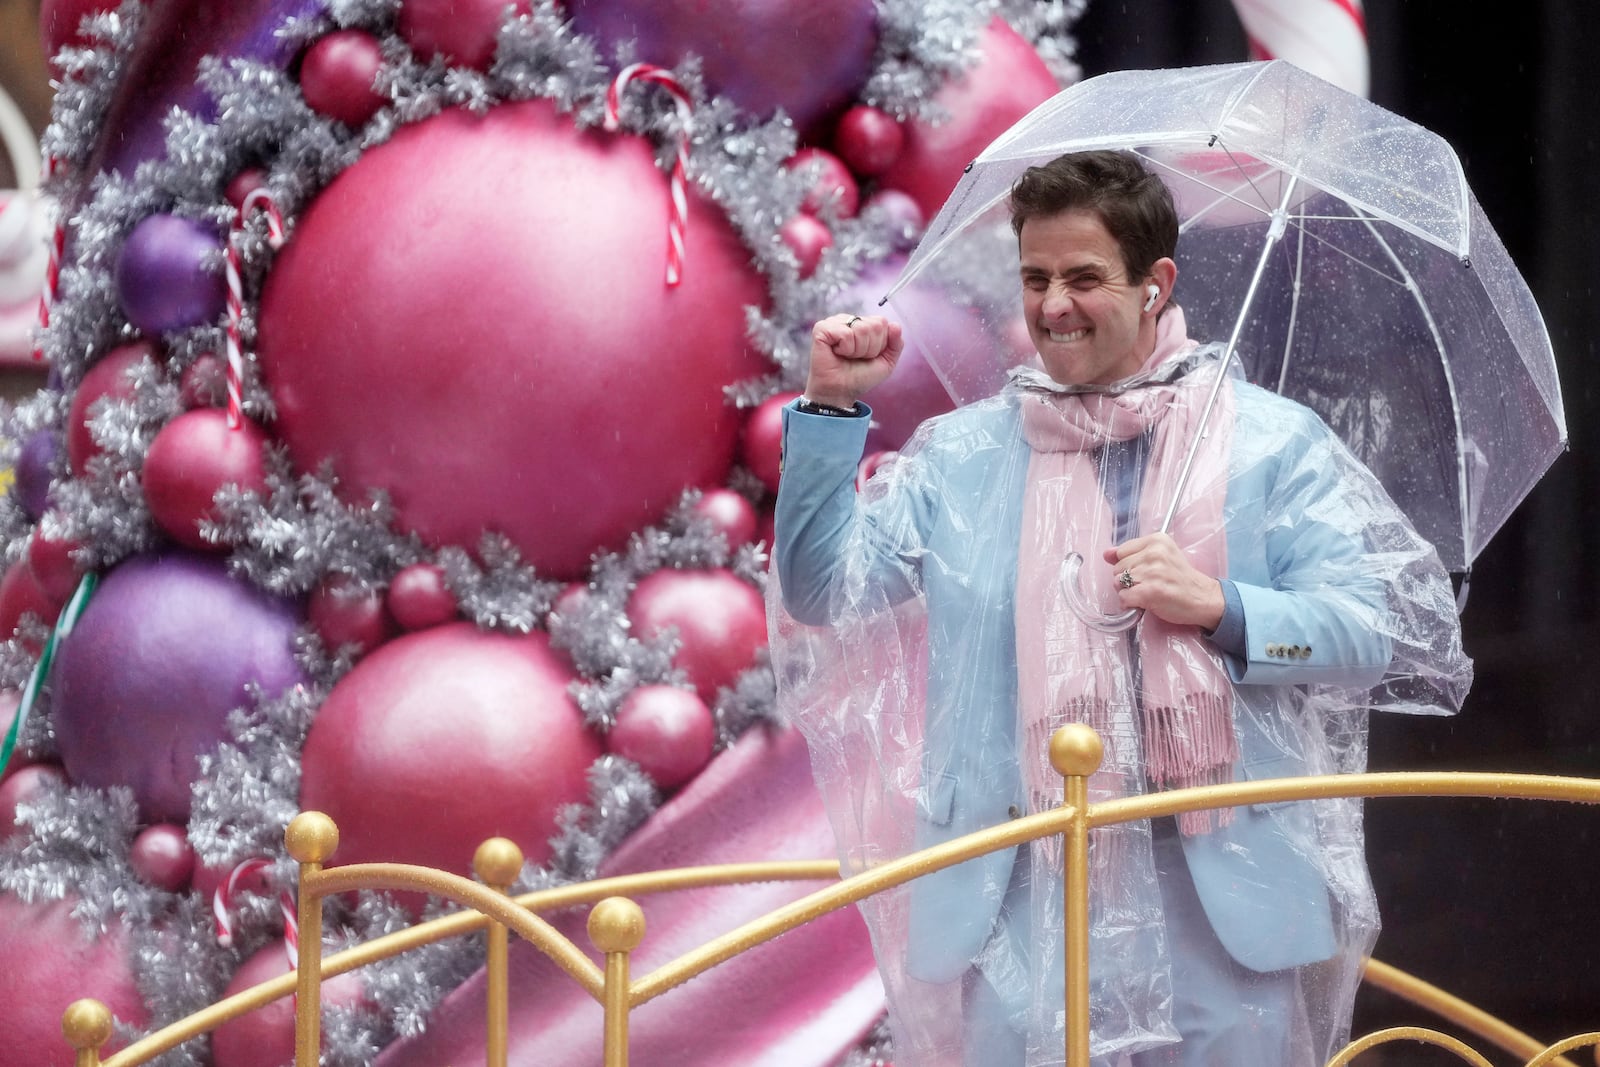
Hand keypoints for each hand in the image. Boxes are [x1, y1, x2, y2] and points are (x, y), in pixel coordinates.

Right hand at [804, 314, 903, 408]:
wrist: (840, 392)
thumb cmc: (859, 377)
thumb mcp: (886, 362)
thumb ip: (896, 344)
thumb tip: (895, 325)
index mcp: (863, 323)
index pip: (882, 322)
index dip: (879, 344)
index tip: (867, 356)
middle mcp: (849, 320)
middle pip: (874, 325)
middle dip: (870, 348)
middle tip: (856, 358)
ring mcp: (834, 322)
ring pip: (861, 329)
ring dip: (857, 350)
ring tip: (846, 356)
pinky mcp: (822, 329)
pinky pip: (845, 334)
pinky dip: (845, 349)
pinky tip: (836, 353)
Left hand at [1103, 534, 1224, 630]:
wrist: (1203, 598)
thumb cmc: (1180, 579)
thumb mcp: (1159, 557)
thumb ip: (1131, 553)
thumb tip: (1106, 554)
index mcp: (1157, 540)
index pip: (1121, 551)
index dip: (1128, 565)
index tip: (1144, 571)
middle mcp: (1155, 553)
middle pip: (1117, 567)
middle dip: (1127, 579)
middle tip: (1148, 584)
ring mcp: (1153, 572)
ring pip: (1118, 583)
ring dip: (1129, 592)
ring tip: (1147, 592)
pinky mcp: (1151, 591)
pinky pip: (1124, 597)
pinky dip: (1130, 603)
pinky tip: (1144, 602)